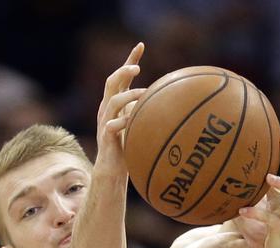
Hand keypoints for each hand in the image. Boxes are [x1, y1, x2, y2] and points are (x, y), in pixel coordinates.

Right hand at [95, 43, 145, 173]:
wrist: (112, 169)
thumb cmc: (130, 147)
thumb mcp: (142, 124)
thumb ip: (150, 111)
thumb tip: (175, 102)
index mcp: (116, 103)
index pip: (122, 76)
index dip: (130, 59)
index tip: (141, 45)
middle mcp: (107, 108)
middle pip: (111, 81)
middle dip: (123, 71)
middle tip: (138, 67)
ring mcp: (105, 120)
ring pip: (112, 100)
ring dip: (129, 94)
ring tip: (144, 93)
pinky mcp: (106, 136)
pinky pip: (112, 125)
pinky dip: (124, 121)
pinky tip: (135, 121)